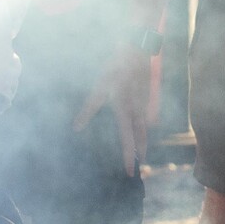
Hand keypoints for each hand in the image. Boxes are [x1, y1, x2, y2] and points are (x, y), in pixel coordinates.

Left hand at [77, 44, 158, 175]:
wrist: (135, 52)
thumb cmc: (114, 69)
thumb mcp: (98, 89)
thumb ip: (88, 110)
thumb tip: (77, 128)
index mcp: (125, 112)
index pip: (128, 141)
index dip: (129, 157)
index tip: (130, 171)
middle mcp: (138, 112)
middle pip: (141, 138)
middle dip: (140, 153)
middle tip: (140, 167)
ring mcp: (145, 105)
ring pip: (145, 129)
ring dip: (143, 142)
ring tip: (142, 154)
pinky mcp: (147, 98)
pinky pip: (147, 117)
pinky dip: (145, 128)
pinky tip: (143, 130)